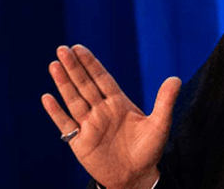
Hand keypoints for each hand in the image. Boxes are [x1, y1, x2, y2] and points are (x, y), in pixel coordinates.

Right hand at [42, 45, 181, 188]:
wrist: (136, 177)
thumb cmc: (148, 150)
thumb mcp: (159, 125)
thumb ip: (165, 102)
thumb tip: (176, 79)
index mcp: (118, 102)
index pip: (102, 78)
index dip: (91, 63)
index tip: (79, 48)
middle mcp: (101, 110)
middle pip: (85, 85)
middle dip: (74, 67)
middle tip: (62, 49)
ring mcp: (89, 125)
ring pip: (73, 100)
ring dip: (63, 84)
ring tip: (54, 65)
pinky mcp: (80, 142)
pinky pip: (66, 124)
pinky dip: (56, 112)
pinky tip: (47, 98)